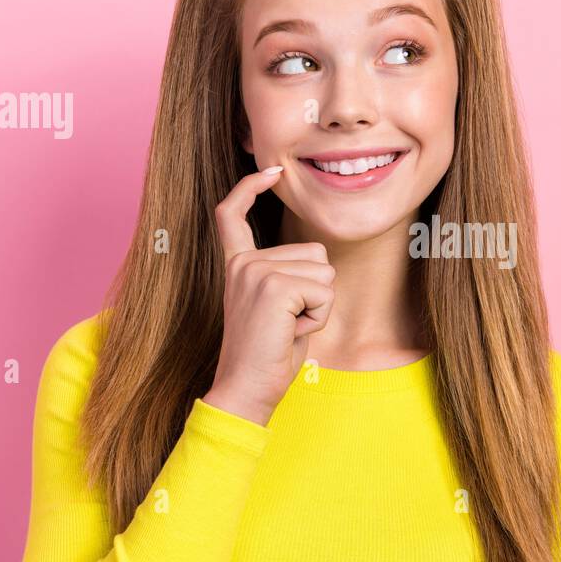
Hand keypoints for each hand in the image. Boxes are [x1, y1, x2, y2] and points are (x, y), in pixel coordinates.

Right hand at [202, 166, 335, 425]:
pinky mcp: (274, 286)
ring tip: (288, 329)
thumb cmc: (268, 357)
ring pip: (326, 273)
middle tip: (287, 324)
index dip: (251, 188)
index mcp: (238, 265)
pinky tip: (292, 332)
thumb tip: (321, 259)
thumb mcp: (278, 309)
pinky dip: (319, 317)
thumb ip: (290, 279)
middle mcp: (244, 263)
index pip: (235, 215)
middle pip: (317, 254)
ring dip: (319, 307)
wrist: (245, 390)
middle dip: (317, 293)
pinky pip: (325, 292)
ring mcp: (256, 271)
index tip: (271, 171)